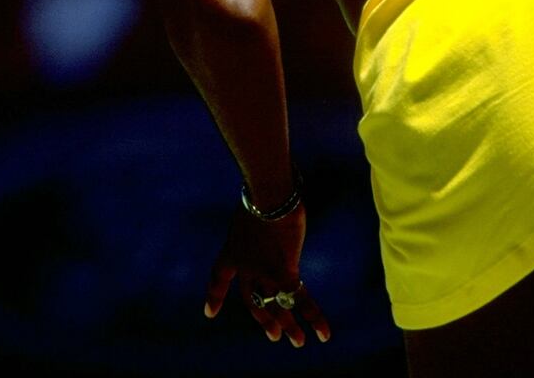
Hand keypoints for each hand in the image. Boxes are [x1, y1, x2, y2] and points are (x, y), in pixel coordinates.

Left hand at [204, 202, 330, 346]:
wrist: (268, 194)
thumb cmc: (263, 191)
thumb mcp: (255, 207)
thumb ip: (260, 218)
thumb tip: (268, 209)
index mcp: (232, 249)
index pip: (219, 276)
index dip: (215, 296)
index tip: (209, 313)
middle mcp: (246, 267)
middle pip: (253, 300)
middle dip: (264, 317)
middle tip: (273, 335)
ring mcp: (264, 273)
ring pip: (277, 306)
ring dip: (289, 325)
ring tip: (297, 342)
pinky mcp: (284, 273)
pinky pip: (301, 300)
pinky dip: (314, 317)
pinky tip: (324, 333)